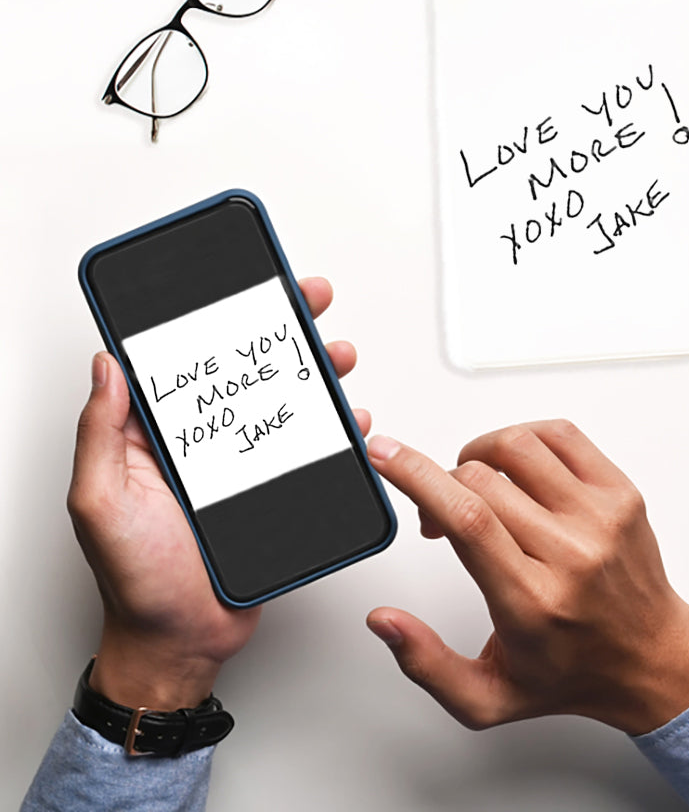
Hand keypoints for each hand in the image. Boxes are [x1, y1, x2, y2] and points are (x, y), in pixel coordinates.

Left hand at [68, 276, 368, 710]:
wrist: (182, 641)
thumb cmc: (135, 580)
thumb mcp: (100, 502)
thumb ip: (100, 433)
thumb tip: (106, 366)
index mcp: (157, 436)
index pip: (187, 363)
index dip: (214, 321)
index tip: (239, 288)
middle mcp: (202, 444)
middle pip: (245, 371)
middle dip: (281, 328)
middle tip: (307, 300)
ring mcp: (241, 467)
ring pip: (283, 404)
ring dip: (314, 373)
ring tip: (337, 355)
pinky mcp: (273, 492)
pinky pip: (310, 452)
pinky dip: (335, 431)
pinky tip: (349, 418)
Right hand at [364, 420, 688, 734]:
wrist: (652, 659)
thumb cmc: (572, 672)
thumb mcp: (488, 699)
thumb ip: (426, 664)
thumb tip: (383, 620)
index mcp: (532, 601)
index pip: (467, 517)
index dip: (417, 476)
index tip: (385, 455)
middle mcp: (571, 553)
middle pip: (483, 479)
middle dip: (441, 483)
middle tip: (439, 512)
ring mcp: (600, 518)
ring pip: (519, 446)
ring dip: (479, 454)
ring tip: (478, 484)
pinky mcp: (620, 492)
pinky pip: (562, 435)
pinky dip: (524, 438)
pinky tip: (516, 467)